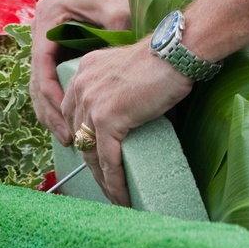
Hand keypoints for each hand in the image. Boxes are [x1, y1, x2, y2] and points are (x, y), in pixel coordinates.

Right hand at [29, 0, 130, 145]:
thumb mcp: (119, 14)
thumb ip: (115, 38)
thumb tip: (117, 77)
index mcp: (49, 15)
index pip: (43, 66)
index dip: (54, 97)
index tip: (68, 121)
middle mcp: (41, 25)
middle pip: (37, 78)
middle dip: (50, 111)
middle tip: (67, 138)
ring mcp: (45, 34)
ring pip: (40, 81)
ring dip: (52, 110)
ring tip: (69, 138)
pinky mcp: (55, 42)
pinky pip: (51, 76)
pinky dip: (59, 98)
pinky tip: (70, 121)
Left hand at [60, 41, 191, 204]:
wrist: (176, 51)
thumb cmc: (163, 59)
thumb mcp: (126, 69)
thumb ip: (116, 90)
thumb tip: (127, 122)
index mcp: (84, 71)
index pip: (72, 113)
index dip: (83, 138)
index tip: (94, 156)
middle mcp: (81, 86)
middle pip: (78, 135)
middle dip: (91, 162)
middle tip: (106, 182)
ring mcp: (92, 103)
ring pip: (90, 152)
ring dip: (102, 179)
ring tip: (115, 195)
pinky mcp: (107, 118)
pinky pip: (107, 160)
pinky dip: (114, 181)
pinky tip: (122, 196)